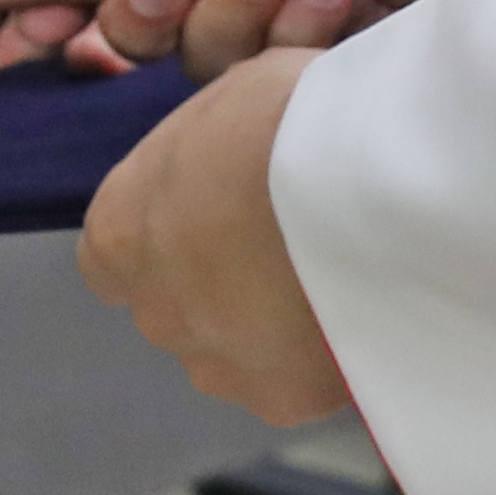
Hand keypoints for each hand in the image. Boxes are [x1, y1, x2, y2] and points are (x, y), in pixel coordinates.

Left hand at [85, 58, 344, 421]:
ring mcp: (216, 363)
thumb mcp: (232, 94)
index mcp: (119, 233)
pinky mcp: (283, 400)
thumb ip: (208, 148)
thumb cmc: (297, 118)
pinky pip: (292, 380)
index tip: (218, 216)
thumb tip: (227, 157)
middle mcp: (153, 310)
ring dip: (267, 326)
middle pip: (175, 307)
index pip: (111, 257)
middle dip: (220, 283)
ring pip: (230, 352)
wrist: (384, 185)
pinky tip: (362, 310)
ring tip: (333, 275)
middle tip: (289, 239)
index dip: (164, 238)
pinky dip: (319, 355)